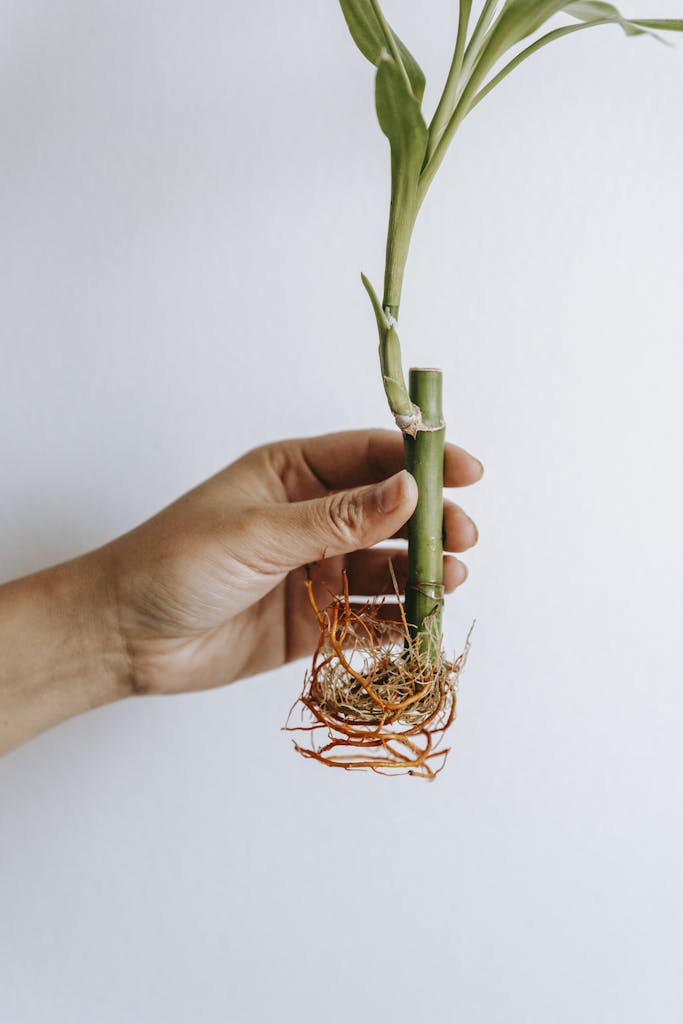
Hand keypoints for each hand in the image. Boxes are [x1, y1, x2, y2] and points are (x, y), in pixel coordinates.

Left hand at [104, 429, 481, 695]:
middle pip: (388, 512)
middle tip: (464, 536)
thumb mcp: (259, 532)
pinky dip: (398, 618)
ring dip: (421, 571)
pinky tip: (421, 619)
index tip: (466, 470)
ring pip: (384, 565)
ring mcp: (314, 570)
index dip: (420, 460)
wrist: (124, 637)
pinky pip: (368, 616)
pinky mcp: (314, 620)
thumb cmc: (175, 563)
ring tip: (451, 579)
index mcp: (292, 474)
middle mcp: (310, 518)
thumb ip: (337, 517)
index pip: (370, 456)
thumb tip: (408, 488)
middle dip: (429, 521)